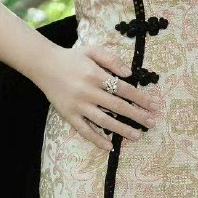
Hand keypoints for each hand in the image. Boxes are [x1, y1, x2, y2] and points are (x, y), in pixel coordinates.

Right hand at [40, 39, 165, 152]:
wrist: (43, 65)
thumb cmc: (72, 57)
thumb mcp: (92, 50)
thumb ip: (112, 59)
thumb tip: (129, 74)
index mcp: (95, 75)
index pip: (124, 89)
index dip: (141, 98)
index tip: (154, 105)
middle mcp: (87, 92)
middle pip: (117, 107)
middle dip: (137, 115)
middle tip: (152, 123)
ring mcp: (78, 105)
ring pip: (103, 121)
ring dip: (122, 130)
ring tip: (137, 136)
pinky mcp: (68, 115)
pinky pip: (84, 130)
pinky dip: (96, 139)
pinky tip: (109, 146)